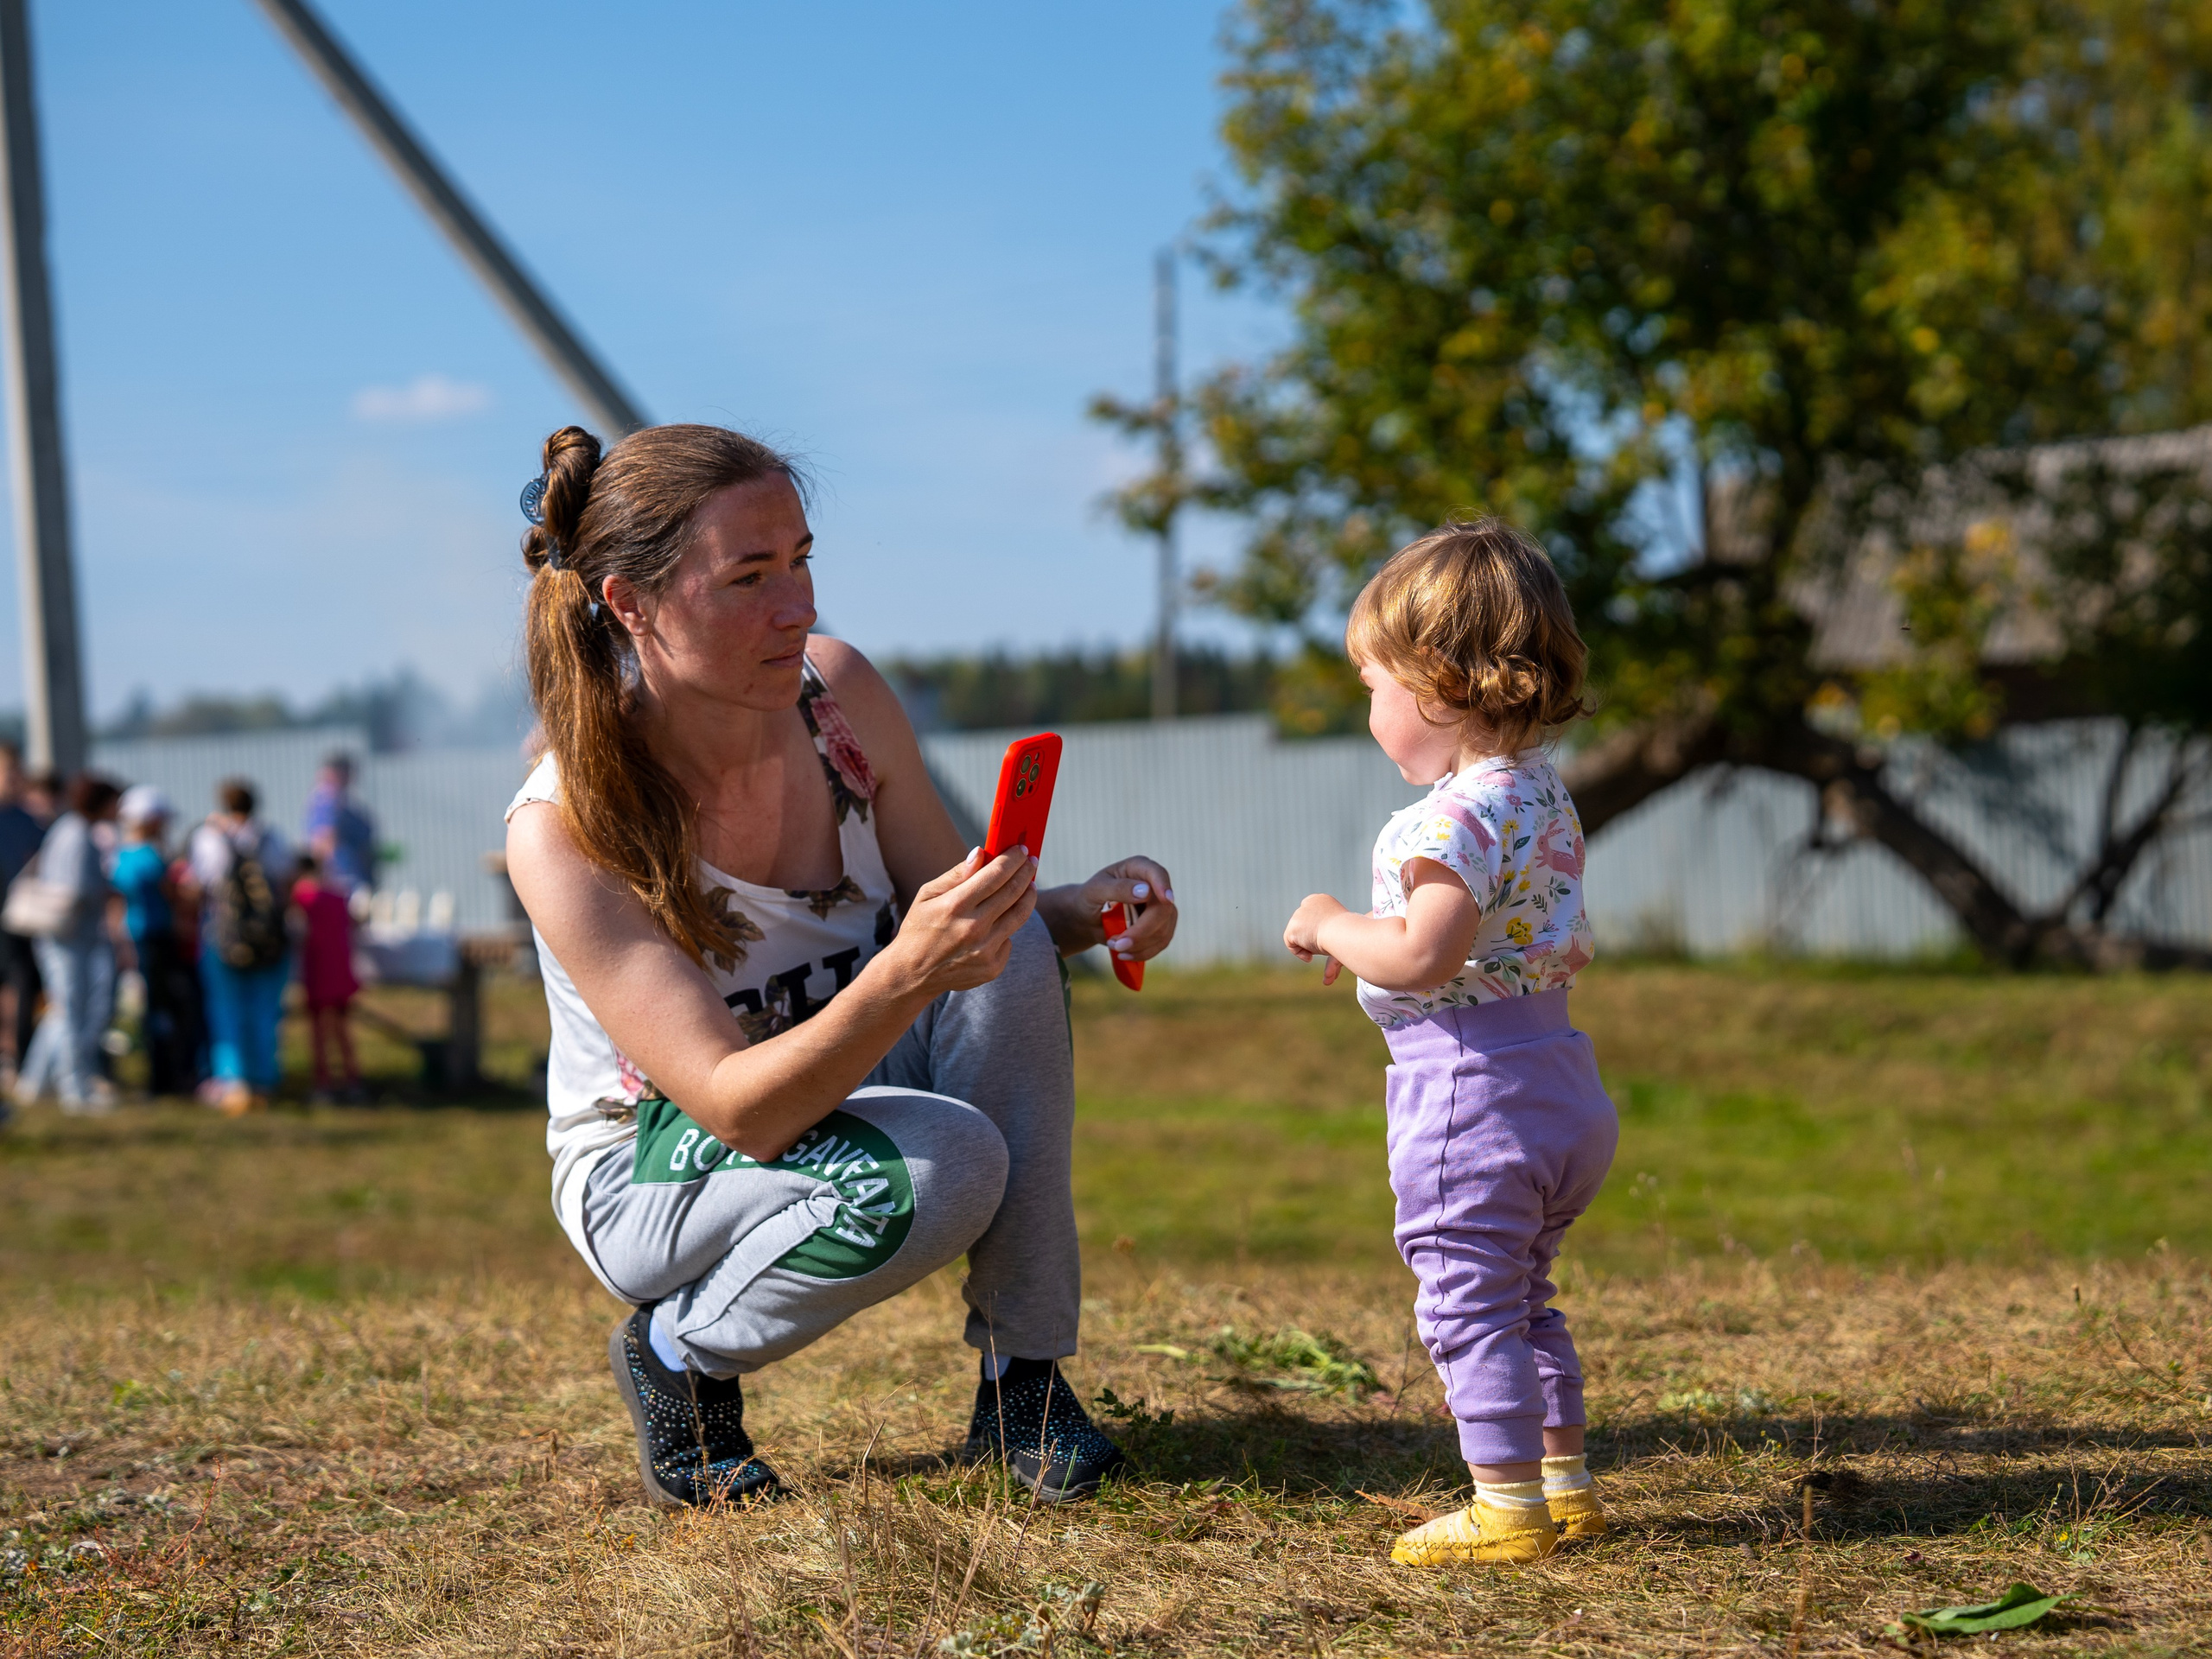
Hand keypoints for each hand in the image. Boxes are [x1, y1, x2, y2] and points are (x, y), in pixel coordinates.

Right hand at [885, 845, 1038, 998]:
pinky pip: (1009, 939)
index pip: (995, 875)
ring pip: (1019, 915)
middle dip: (1026, 872)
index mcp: (955, 905)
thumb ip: (956, 874)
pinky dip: (1008, 926)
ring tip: (1030, 885)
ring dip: (1028, 896)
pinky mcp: (992, 967)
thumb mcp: (927, 896)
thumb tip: (981, 852)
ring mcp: (985, 950)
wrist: (913, 974)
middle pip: (1012, 892)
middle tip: (1031, 861)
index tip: (1021, 849)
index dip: (1012, 859)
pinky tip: (1001, 920)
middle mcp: (973, 928)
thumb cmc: (919, 928)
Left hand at [1039, 857, 1177, 960]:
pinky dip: (1143, 952)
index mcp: (1138, 868)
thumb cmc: (1089, 898)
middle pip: (1163, 909)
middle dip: (1142, 931)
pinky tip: (1125, 954)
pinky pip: (1161, 942)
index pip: (1157, 873)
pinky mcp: (1162, 926)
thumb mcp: (1095, 891)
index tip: (1166, 899)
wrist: (1087, 917)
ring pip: (1163, 930)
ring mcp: (1161, 907)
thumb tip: (1146, 892)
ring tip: (1114, 946)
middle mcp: (1154, 886)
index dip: (1163, 885)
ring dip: (1139, 944)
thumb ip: (1118, 888)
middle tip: (1118, 945)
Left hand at [1284, 892, 1348, 984]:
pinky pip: (1290, 943)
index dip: (1316, 930)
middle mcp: (1308, 903)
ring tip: (1319, 949)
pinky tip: (1311, 955)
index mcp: (1321, 899)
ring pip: (1297, 935)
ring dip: (1307, 945)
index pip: (1311, 916)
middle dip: (1309, 938)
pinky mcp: (1292, 928)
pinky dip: (1300, 952)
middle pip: (1302, 925)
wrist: (1345, 933)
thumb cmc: (1352, 935)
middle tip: (1322, 946)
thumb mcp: (1344, 934)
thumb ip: (1332, 944)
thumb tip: (1327, 977)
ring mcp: (1298, 914)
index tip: (1325, 940)